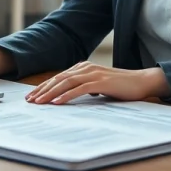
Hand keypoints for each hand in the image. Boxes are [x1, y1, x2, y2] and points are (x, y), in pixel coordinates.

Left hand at [25, 62, 169, 104]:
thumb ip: (85, 87)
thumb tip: (71, 95)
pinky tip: (57, 103)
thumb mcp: (98, 86)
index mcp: (83, 68)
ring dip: (50, 93)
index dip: (44, 87)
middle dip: (42, 90)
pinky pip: (79, 89)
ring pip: (65, 83)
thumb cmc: (121, 86)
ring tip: (39, 102)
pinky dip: (66, 95)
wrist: (142, 82)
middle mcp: (85, 68)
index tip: (32, 96)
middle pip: (58, 79)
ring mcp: (92, 74)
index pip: (58, 77)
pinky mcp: (100, 82)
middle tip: (29, 101)